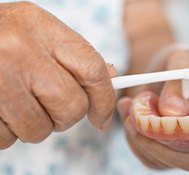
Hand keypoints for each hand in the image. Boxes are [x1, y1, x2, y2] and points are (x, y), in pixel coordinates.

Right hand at [0, 2, 115, 148]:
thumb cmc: (6, 38)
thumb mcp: (41, 34)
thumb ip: (75, 56)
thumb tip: (110, 77)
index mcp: (42, 28)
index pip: (93, 70)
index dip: (104, 100)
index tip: (102, 118)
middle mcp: (20, 50)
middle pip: (71, 107)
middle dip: (65, 117)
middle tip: (50, 106)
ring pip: (40, 129)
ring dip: (35, 125)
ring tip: (19, 103)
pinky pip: (9, 139)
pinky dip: (10, 131)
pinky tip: (2, 108)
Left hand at [117, 46, 188, 170]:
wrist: (161, 74)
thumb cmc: (178, 65)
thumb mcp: (181, 61)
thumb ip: (179, 82)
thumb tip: (172, 112)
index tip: (164, 117)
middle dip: (158, 138)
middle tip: (136, 114)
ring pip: (167, 160)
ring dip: (141, 137)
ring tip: (130, 107)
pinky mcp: (169, 152)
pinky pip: (150, 158)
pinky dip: (134, 140)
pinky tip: (128, 116)